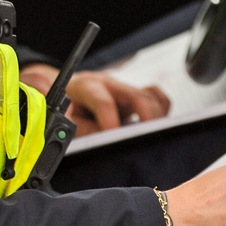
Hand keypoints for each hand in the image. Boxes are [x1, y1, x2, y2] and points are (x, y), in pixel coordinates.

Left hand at [19, 64, 170, 135]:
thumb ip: (84, 131)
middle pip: (136, 95)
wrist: (64, 95)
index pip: (102, 100)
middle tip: (145, 139)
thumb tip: (106, 142)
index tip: (114, 136)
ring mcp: (124, 88)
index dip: (109, 119)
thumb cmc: (66, 111)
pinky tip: (158, 128)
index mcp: (85, 86)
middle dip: (145, 117)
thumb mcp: (66, 122)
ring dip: (156, 117)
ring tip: (154, 138)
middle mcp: (108, 84)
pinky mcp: (135, 96)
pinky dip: (161, 111)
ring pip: (150, 96)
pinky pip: (157, 98)